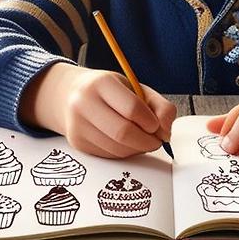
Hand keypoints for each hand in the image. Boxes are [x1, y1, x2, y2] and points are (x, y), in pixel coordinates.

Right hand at [21, 62, 175, 158]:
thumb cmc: (111, 92)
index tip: (156, 125)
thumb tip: (166, 131)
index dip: (151, 122)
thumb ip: (160, 106)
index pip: (132, 108)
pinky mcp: (77, 142)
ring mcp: (77, 124)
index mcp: (101, 83)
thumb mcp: (136, 89)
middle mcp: (84, 102)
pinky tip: (126, 143)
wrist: (72, 95)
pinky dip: (124, 153)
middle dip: (147, 141)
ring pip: (116, 148)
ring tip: (141, 140)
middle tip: (155, 140)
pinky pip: (108, 156)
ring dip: (137, 149)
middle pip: (123, 132)